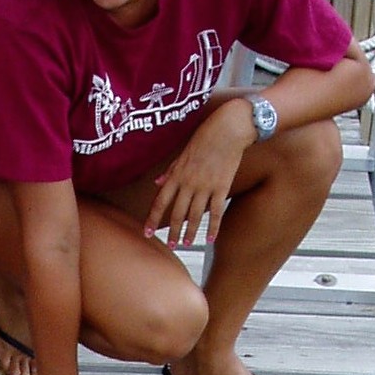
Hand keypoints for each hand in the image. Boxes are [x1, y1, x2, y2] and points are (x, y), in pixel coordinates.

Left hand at [146, 102, 252, 247]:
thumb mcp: (183, 152)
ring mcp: (206, 187)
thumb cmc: (205, 136)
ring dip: (190, 232)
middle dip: (172, 231)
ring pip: (195, 215)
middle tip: (171, 245)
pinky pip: (216, 212)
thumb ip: (170, 170)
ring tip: (187, 244)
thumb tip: (157, 183)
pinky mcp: (222, 187)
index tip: (146, 232)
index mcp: (177, 175)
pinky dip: (214, 227)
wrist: (228, 129)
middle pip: (177, 213)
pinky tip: (211, 239)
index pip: (160, 201)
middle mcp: (189, 183)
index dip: (152, 218)